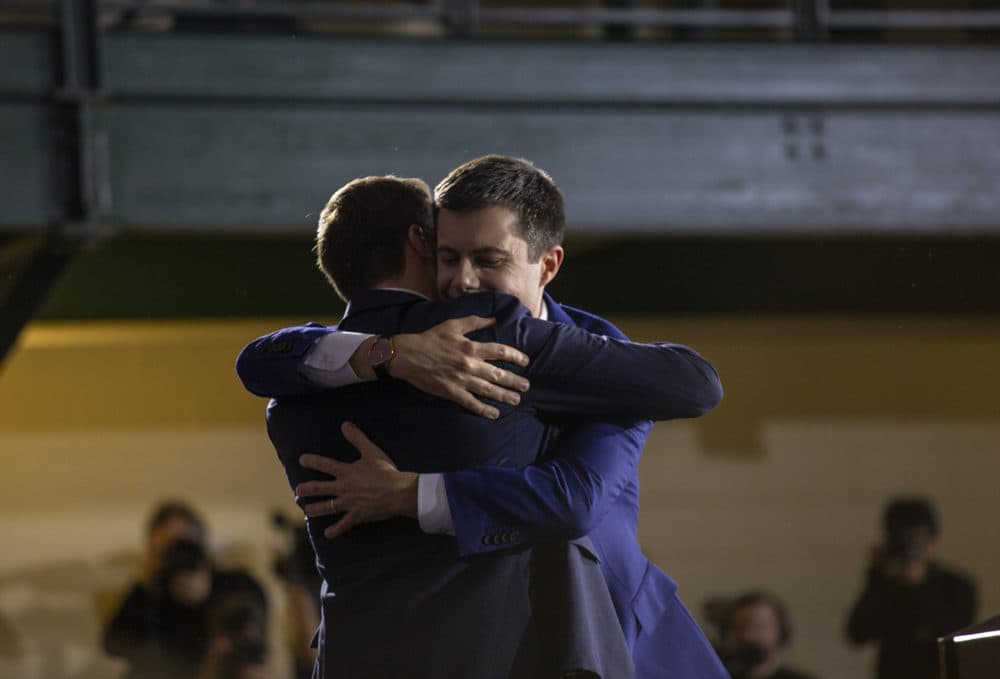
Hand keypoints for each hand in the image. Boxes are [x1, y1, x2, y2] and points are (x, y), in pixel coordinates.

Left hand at [296, 422, 418, 539]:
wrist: (397, 492)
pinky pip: (344, 524)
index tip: (302, 460)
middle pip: (320, 488)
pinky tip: (327, 535)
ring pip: (327, 507)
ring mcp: (349, 503)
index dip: (312, 461)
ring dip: (315, 509)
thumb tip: (345, 425)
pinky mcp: (357, 515)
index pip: (325, 465)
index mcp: (346, 472)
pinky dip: (336, 530)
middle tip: (298, 491)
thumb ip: (357, 438)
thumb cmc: (386, 471)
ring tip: (307, 511)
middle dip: (307, 489)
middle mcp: (343, 488)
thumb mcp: (371, 451)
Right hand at [391, 316, 529, 419]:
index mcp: (470, 347)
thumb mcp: (453, 325)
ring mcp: (461, 380)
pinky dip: (483, 409)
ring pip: (488, 390)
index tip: (525, 361)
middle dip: (515, 380)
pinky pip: (471, 403)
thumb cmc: (430, 338)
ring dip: (504, 395)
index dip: (515, 356)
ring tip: (516, 399)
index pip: (500, 352)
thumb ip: (475, 322)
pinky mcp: (451, 392)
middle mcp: (469, 365)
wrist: (407, 355)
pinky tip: (495, 414)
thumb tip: (494, 319)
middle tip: (527, 386)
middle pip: (498, 374)